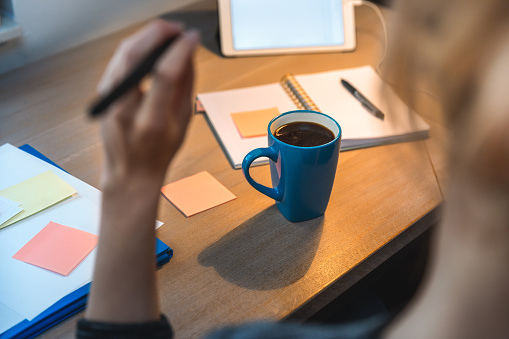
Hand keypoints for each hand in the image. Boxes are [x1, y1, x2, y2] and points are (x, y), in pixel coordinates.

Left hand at [97, 20, 199, 190]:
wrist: (130, 172)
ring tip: (166, 33)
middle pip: (134, 56)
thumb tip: (188, 55)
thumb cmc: (158, 153)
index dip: (180, 50)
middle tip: (176, 29)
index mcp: (151, 122)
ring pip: (123, 54)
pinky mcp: (103, 95)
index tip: (192, 38)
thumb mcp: (182, 123)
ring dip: (145, 36)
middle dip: (157, 34)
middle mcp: (124, 110)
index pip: (164, 74)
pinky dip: (135, 47)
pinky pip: (118, 61)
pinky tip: (149, 45)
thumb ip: (186, 87)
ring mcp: (109, 102)